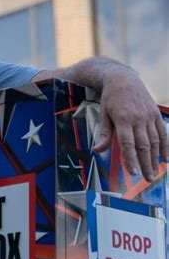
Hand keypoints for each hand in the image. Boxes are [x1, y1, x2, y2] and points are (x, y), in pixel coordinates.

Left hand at [92, 67, 167, 181]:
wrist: (124, 79)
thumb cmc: (111, 99)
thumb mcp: (104, 114)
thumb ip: (104, 134)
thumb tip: (97, 150)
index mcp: (123, 119)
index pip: (128, 144)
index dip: (131, 159)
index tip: (134, 173)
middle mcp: (138, 118)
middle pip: (144, 145)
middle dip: (146, 163)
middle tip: (147, 179)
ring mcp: (149, 116)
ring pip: (155, 141)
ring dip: (156, 158)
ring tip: (155, 173)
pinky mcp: (156, 114)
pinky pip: (163, 133)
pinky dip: (166, 146)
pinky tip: (167, 159)